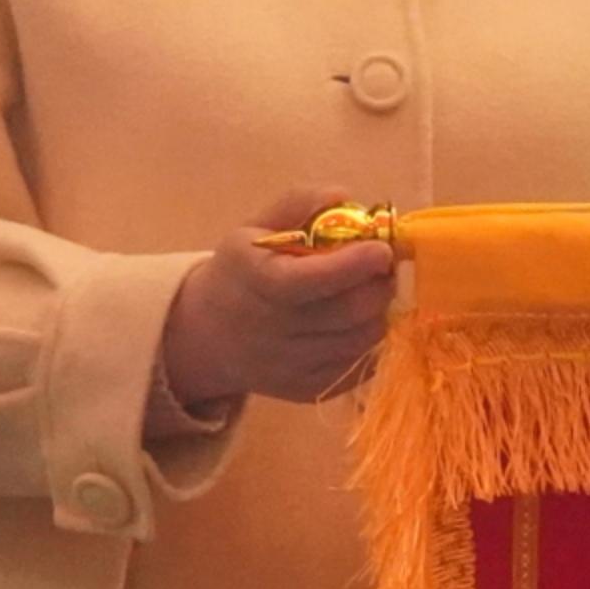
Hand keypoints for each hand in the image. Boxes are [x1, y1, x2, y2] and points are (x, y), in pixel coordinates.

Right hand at [155, 189, 397, 417]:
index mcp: (258, 283)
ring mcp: (294, 367)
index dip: (356, 264)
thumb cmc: (240, 271)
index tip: (381, 248)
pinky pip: (362, 364)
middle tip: (381, 264)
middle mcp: (275, 332)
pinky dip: (369, 338)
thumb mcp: (254, 227)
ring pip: (365, 339)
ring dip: (378, 309)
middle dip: (379, 283)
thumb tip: (347, 198)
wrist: (208, 336)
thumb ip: (300, 204)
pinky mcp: (311, 390)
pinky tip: (354, 319)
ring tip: (365, 289)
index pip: (314, 280)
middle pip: (351, 312)